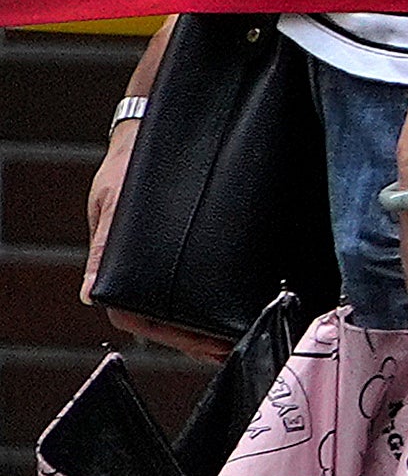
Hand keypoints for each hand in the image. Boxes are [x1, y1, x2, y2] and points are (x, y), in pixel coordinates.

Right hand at [84, 119, 224, 359]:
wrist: (153, 130)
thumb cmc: (129, 165)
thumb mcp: (115, 200)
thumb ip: (105, 244)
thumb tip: (93, 292)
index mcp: (115, 263)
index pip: (136, 317)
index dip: (170, 336)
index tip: (204, 346)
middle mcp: (142, 266)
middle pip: (167, 319)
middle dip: (199, 338)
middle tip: (233, 345)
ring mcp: (166, 259)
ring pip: (187, 304)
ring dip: (212, 324)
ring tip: (242, 333)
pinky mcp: (191, 246)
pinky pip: (206, 279)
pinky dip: (223, 297)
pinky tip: (246, 303)